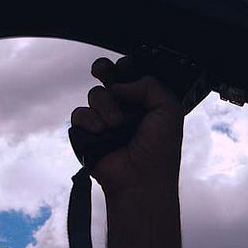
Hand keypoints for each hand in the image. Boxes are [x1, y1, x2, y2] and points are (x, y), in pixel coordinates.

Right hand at [69, 56, 184, 206]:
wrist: (140, 180)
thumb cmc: (159, 150)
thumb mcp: (168, 108)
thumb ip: (150, 84)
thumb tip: (121, 82)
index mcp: (145, 101)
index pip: (132, 75)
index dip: (127, 67)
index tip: (126, 66)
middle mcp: (124, 108)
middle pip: (107, 77)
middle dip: (104, 69)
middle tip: (102, 70)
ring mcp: (104, 120)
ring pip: (95, 94)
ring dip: (106, 105)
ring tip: (117, 124)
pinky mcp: (86, 133)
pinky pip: (80, 113)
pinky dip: (90, 120)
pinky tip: (101, 131)